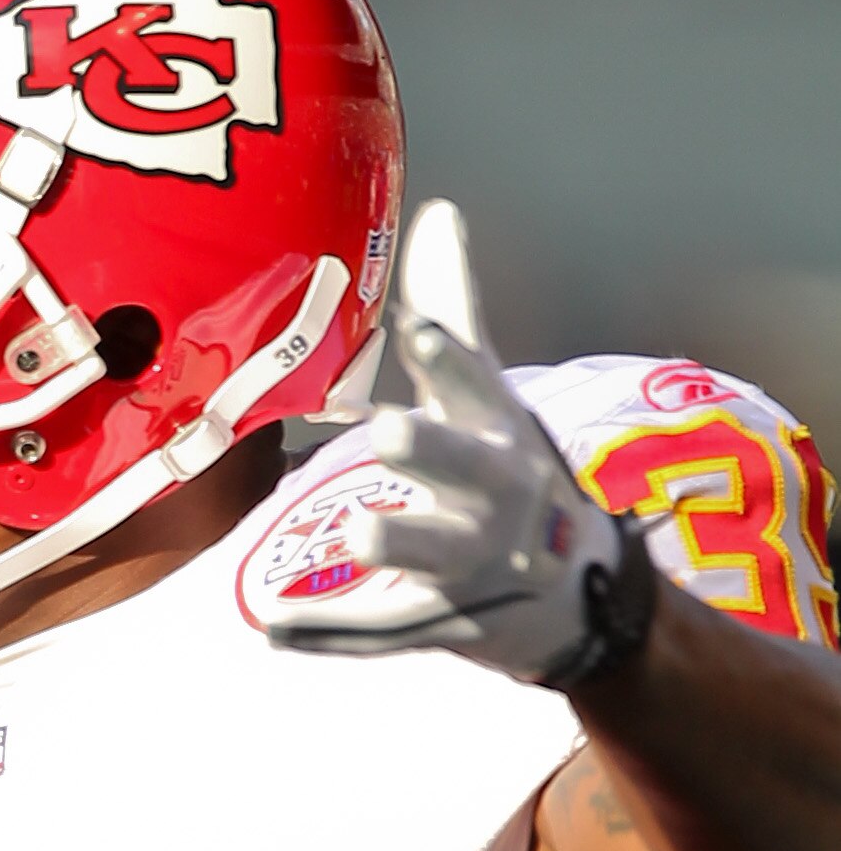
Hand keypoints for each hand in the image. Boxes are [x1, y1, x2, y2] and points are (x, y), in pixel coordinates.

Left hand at [263, 199, 653, 687]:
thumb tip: (439, 214)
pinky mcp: (445, 623)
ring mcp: (473, 564)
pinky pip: (383, 631)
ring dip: (396, 541)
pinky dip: (330, 635)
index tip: (420, 329)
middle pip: (463, 469)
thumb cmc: (509, 470)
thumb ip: (453, 310)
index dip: (448, 360)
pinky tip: (273, 629)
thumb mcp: (485, 395)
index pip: (474, 386)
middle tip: (388, 432)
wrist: (578, 594)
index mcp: (496, 432)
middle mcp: (493, 496)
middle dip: (433, 451)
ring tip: (354, 531)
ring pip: (430, 554)